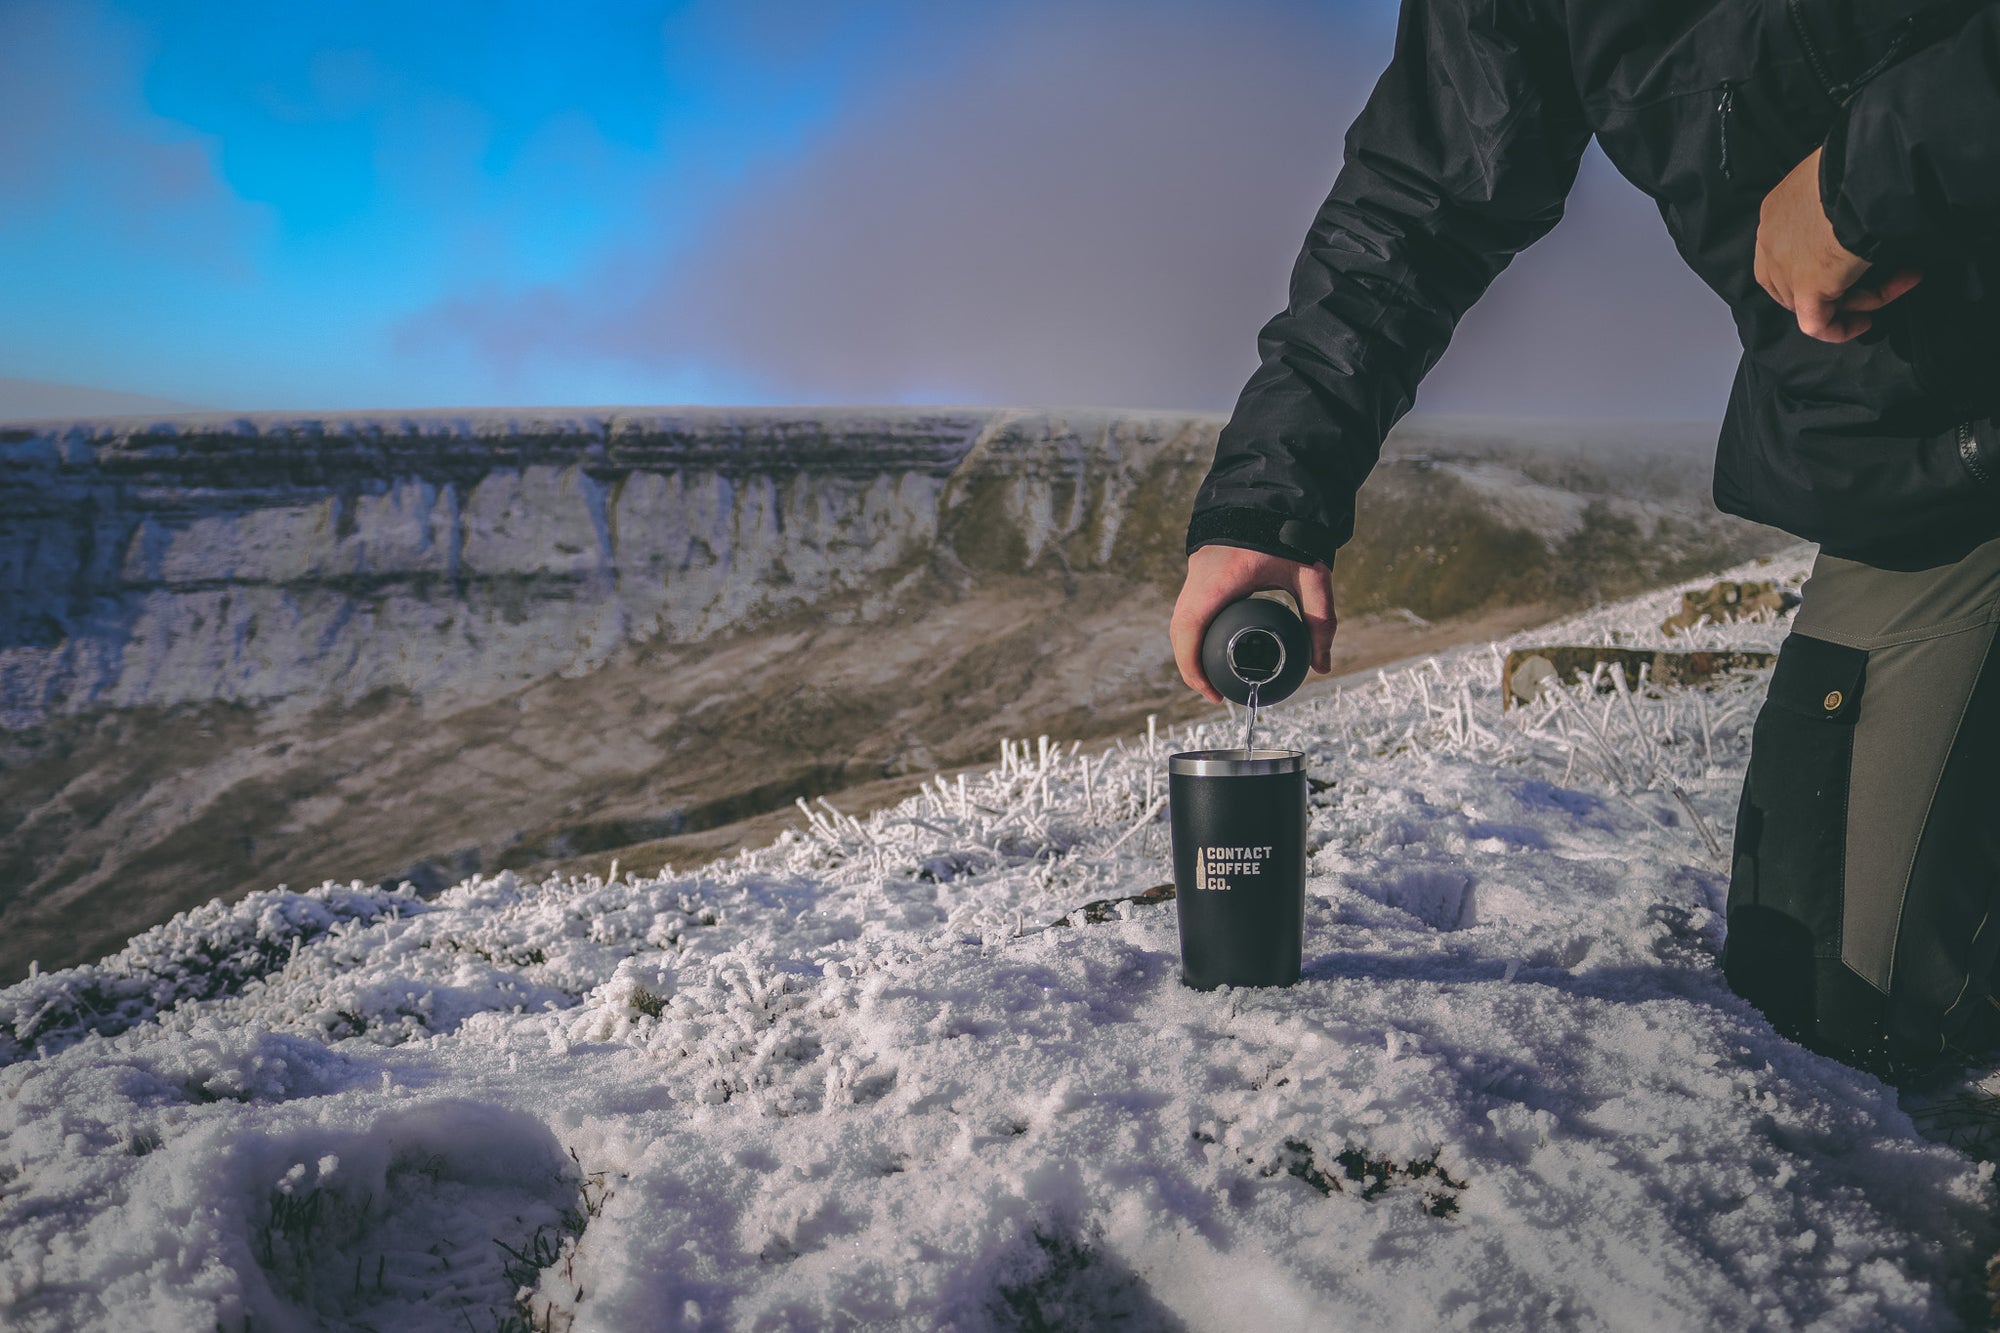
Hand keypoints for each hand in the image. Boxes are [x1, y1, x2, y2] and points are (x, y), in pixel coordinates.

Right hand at [1169, 544, 1335, 702]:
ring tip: (1210, 675)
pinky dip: (1194, 630)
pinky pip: (1188, 605)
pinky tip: (1209, 645)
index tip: (1211, 692)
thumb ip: (1320, 621)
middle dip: (1190, 665)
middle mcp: (1200, 574)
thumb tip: (1322, 666)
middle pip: (1179, 629)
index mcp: (1221, 579)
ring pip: (1180, 617)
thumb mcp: (1312, 577)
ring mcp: (1197, 569)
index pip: (1189, 628)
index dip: (1192, 666)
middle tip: (1213, 692)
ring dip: (1189, 648)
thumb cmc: (1292, 532)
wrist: (1275, 491)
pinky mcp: (1201, 567)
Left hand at [1754, 146, 1921, 341]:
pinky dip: (1841, 329)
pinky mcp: (1807, 289)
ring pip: (1812, 302)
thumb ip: (1835, 201)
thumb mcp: (1837, 178)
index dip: (1809, 265)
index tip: (1844, 266)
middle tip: (1872, 279)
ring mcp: (1785, 268)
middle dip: (1833, 287)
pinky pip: (1818, 325)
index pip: (1782, 251)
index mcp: (1775, 212)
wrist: (1865, 176)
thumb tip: (1856, 209)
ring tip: (1897, 283)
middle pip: (1793, 282)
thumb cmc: (1860, 166)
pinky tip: (1865, 322)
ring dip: (1857, 298)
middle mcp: (1771, 243)